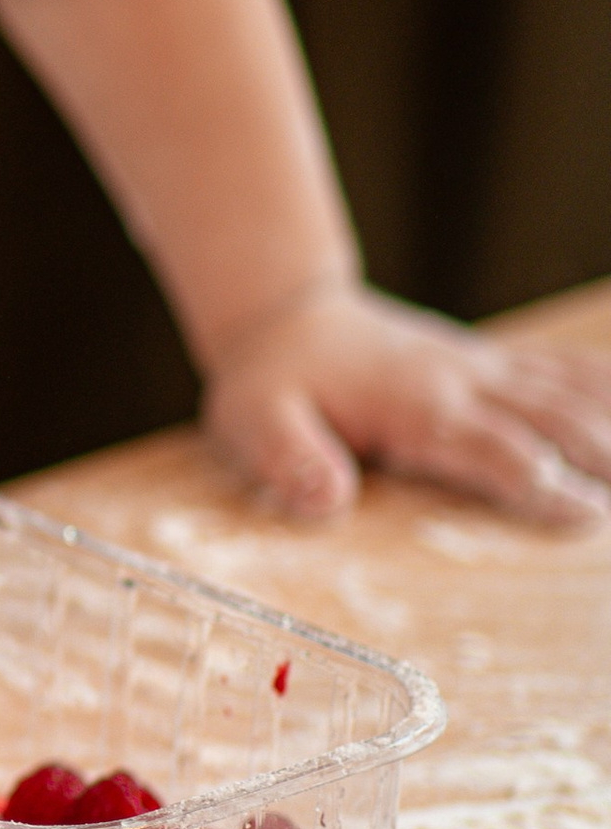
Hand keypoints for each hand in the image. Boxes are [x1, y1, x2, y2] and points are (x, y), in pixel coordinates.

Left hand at [202, 280, 610, 523]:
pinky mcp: (495, 363)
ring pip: (570, 392)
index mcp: (417, 409)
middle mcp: (465, 385)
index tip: (586, 513)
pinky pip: (563, 370)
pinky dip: (606, 383)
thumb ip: (288, 457)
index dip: (539, 482)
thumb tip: (326, 498)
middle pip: (553, 419)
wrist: (288, 316)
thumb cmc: (271, 382)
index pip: (492, 448)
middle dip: (604, 457)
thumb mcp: (253, 421)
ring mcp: (486, 369)